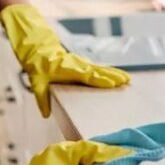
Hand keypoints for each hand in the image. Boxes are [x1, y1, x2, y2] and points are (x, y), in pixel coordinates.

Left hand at [0, 4, 130, 116]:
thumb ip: (41, 99)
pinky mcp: (84, 64)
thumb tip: (45, 114)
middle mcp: (78, 65)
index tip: (112, 83)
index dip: (100, 79)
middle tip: (126, 81)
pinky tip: (119, 76)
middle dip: (113, 76)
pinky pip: (99, 68)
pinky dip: (110, 71)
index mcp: (68, 69)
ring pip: (101, 68)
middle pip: (98, 71)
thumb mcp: (37, 82)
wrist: (40, 50)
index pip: (87, 75)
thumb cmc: (39, 67)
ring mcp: (82, 63)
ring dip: (115, 73)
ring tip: (128, 79)